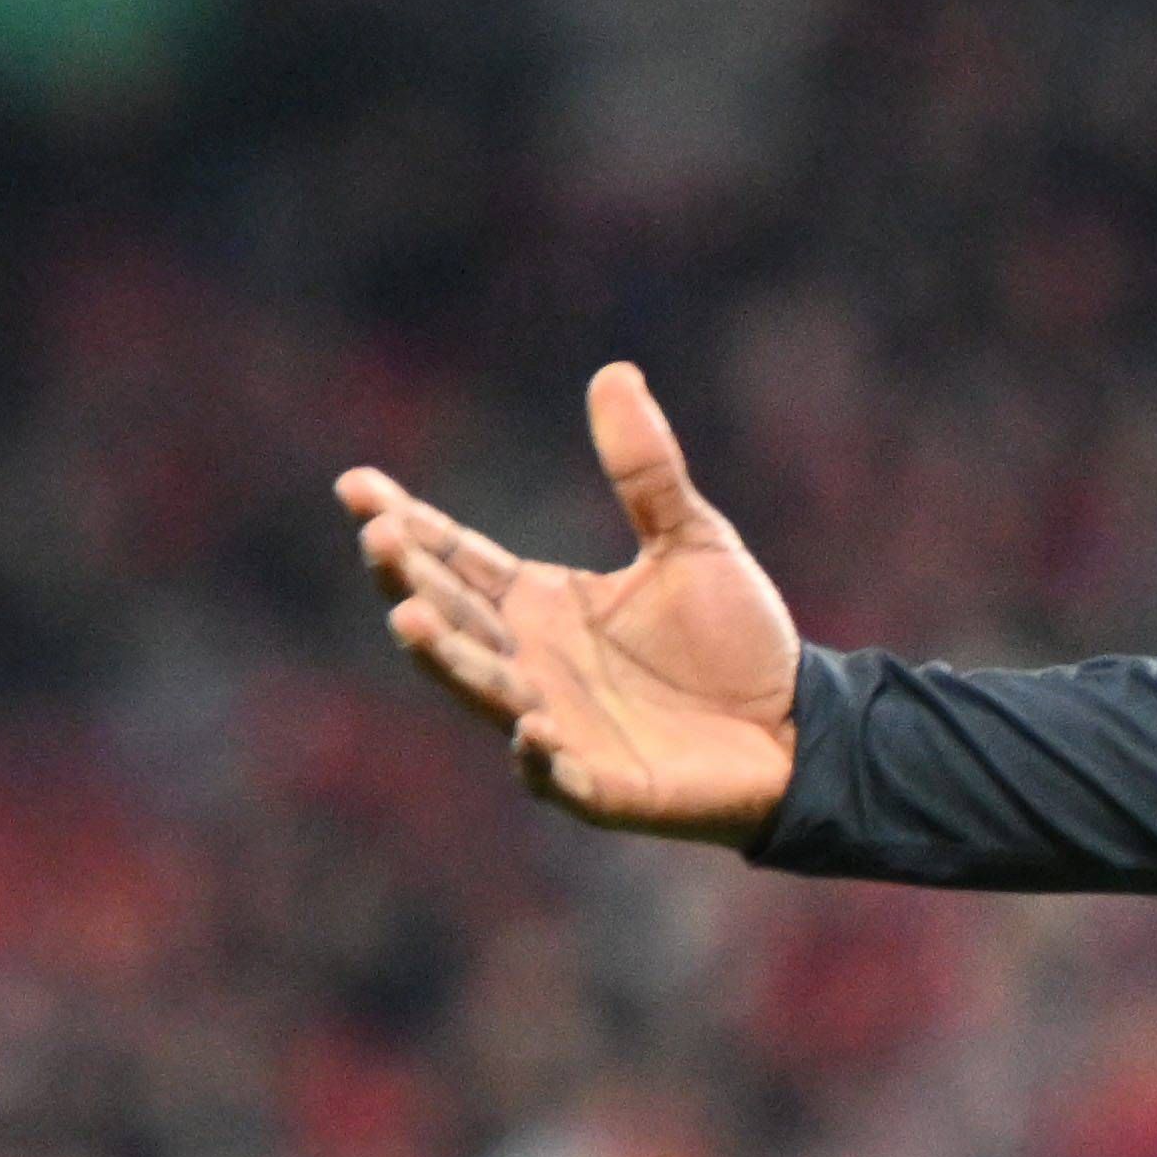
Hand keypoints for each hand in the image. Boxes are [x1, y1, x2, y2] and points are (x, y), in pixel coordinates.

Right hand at [335, 364, 801, 845]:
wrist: (799, 728)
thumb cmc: (737, 642)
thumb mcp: (692, 541)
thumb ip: (646, 471)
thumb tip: (614, 372)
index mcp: (540, 605)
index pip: (457, 558)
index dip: (407, 525)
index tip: (358, 485)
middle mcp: (530, 663)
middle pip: (453, 617)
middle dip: (411, 581)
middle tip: (378, 538)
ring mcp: (558, 726)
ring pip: (484, 691)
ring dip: (448, 658)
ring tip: (410, 618)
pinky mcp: (602, 784)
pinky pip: (557, 775)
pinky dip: (540, 756)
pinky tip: (532, 727)